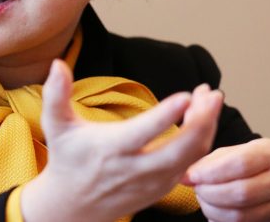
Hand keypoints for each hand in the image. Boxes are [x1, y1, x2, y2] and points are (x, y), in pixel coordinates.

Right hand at [20, 60, 223, 221]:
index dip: (166, 115)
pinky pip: (191, 165)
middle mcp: (135, 169)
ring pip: (191, 157)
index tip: (186, 95)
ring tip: (210, 99)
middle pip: (179, 149)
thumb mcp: (56, 125)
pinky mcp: (162, 189)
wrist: (72, 206)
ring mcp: (152, 182)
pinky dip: (202, 142)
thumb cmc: (67, 158)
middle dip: (202, 121)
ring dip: (206, 128)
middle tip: (213, 94)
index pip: (144, 133)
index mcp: (111, 149)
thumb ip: (56, 94)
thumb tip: (57, 64)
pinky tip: (203, 118)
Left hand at [182, 138, 269, 221]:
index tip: (190, 175)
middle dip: (210, 193)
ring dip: (213, 209)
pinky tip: (213, 210)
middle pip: (241, 192)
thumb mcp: (238, 150)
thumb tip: (187, 172)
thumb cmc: (256, 163)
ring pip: (241, 214)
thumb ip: (213, 158)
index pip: (240, 163)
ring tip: (202, 199)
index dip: (211, 172)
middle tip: (195, 188)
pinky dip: (222, 220)